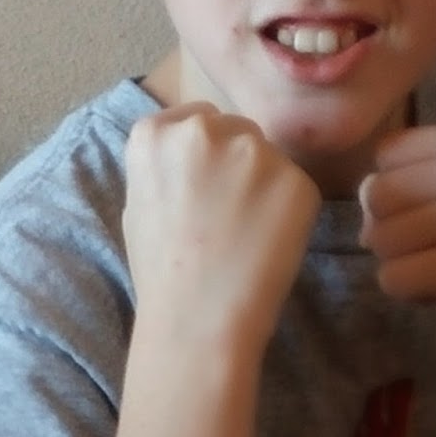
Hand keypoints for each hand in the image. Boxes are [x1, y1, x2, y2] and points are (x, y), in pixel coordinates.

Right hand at [124, 103, 320, 350]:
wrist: (197, 318)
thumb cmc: (161, 270)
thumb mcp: (138, 202)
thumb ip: (166, 164)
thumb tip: (191, 150)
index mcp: (156, 133)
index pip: (196, 118)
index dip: (206, 154)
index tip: (205, 186)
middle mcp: (204, 129)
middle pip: (236, 129)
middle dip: (236, 162)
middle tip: (228, 213)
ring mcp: (254, 151)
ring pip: (269, 156)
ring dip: (265, 182)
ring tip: (247, 231)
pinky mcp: (297, 178)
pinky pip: (297, 185)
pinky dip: (290, 209)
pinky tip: (269, 241)